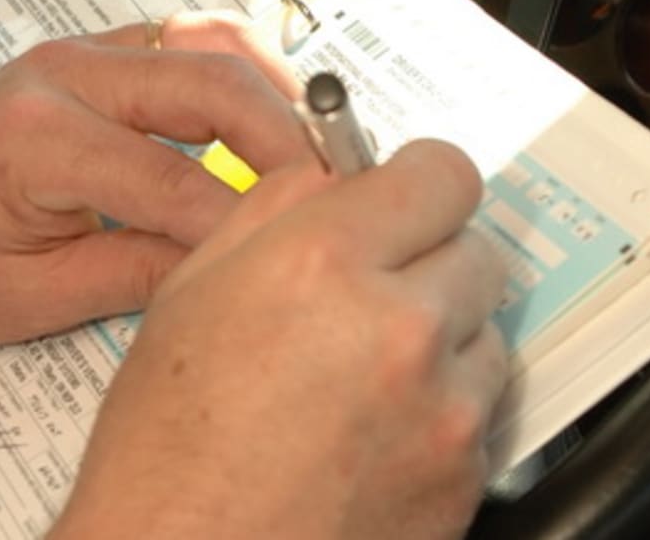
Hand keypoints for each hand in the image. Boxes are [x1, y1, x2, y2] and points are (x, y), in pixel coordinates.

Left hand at [0, 12, 310, 341]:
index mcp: (37, 140)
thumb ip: (136, 275)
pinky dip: (246, 75)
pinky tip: (275, 118)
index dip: (243, 226)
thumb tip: (226, 268)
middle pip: (212, 87)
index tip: (296, 259)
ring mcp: (84, 55)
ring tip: (320, 155)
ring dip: (277, 96)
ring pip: (212, 48)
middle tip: (337, 196)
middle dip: (288, 143)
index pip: (175, 182)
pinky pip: (193, 45)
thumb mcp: (30, 297)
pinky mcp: (100, 57)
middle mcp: (64, 77)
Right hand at [50, 141, 507, 538]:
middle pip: (477, 251)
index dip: (420, 181)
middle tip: (377, 291)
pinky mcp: (467, 477)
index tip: (407, 195)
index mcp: (323, 265)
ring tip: (365, 377)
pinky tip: (374, 433)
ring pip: (484, 334)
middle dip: (431, 260)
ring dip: (441, 339)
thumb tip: (334, 173)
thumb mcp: (190, 296)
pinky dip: (441, 409)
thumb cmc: (165, 449)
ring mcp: (444, 410)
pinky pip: (479, 411)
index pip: (442, 174)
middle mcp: (400, 329)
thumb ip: (275, 210)